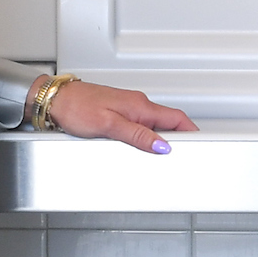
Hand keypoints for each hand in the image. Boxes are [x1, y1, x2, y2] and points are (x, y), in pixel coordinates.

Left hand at [44, 78, 197, 153]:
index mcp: (140, 106)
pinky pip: (140, 127)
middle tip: (183, 155)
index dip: (191, 131)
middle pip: (168, 123)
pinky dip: (146, 138)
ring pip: (154, 126)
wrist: (56, 101)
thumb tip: (161, 145)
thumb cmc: (77, 107)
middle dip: (179, 139)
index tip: (201, 144)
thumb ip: (137, 135)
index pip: (176, 118)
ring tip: (162, 156)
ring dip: (161, 139)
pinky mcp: (118, 114)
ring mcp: (128, 109)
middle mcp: (137, 105)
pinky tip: (141, 147)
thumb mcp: (109, 125)